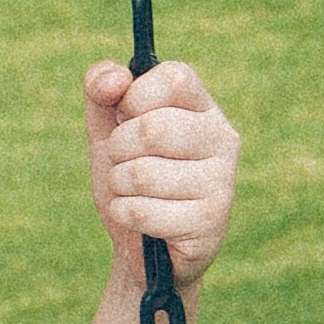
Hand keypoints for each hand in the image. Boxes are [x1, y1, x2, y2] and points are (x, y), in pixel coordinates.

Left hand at [84, 55, 238, 290]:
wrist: (141, 246)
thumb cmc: (130, 177)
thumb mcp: (107, 129)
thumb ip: (101, 90)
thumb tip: (115, 79)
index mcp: (203, 108)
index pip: (174, 77)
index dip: (136, 96)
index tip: (127, 116)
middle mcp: (222, 139)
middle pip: (152, 127)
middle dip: (119, 148)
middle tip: (126, 162)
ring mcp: (222, 182)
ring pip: (141, 173)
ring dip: (119, 186)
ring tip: (134, 193)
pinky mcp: (210, 223)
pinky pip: (142, 211)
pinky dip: (124, 214)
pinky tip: (140, 220)